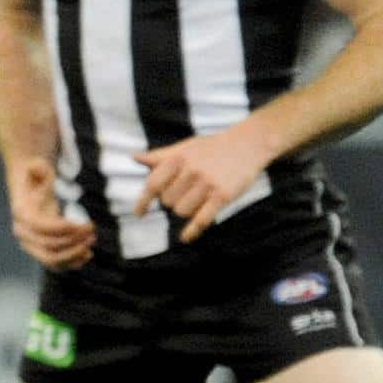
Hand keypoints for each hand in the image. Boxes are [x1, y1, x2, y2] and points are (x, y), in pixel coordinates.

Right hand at [7, 157, 93, 270]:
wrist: (29, 193)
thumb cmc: (36, 179)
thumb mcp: (36, 168)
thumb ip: (38, 167)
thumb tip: (37, 168)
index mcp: (22, 215)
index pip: (42, 228)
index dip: (64, 228)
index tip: (84, 223)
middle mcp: (23, 234)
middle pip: (48, 246)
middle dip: (73, 242)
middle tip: (92, 231)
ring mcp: (30, 245)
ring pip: (51, 260)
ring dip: (74, 254)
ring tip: (91, 241)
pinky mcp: (40, 251)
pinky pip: (55, 264)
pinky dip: (71, 263)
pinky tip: (87, 254)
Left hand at [133, 122, 273, 242]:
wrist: (249, 143)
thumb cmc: (212, 147)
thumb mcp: (185, 147)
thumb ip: (160, 156)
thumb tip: (134, 157)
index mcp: (178, 158)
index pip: (152, 185)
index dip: (143, 201)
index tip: (139, 214)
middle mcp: (191, 171)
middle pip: (167, 202)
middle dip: (173, 201)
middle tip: (187, 191)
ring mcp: (208, 183)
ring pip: (182, 211)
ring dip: (186, 210)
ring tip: (197, 199)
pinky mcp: (223, 195)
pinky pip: (201, 220)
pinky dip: (191, 232)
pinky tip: (185, 238)